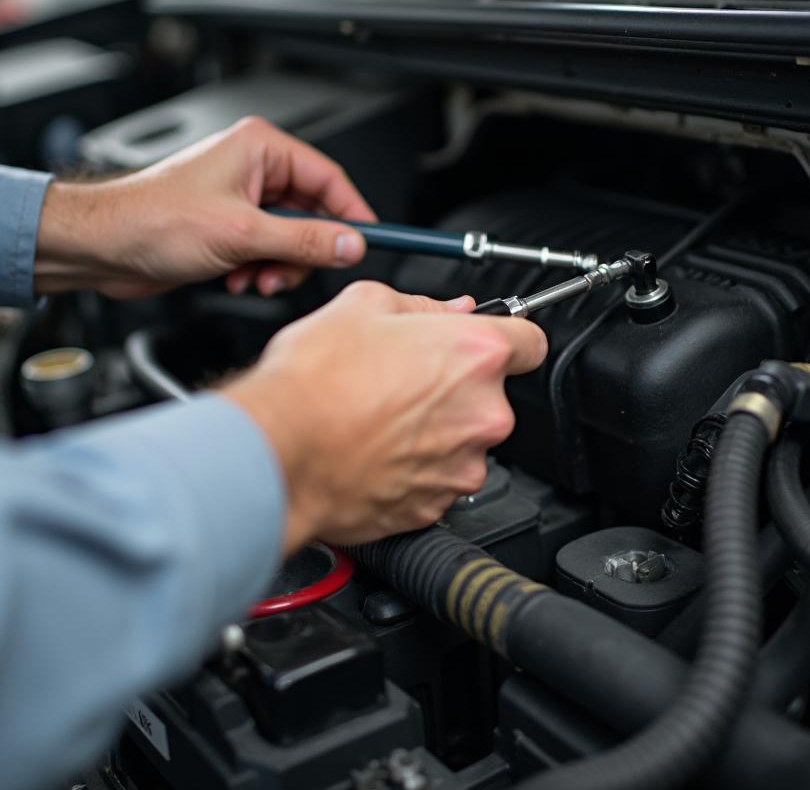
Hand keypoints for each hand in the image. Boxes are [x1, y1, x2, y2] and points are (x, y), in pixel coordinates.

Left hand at [34, 117, 376, 298]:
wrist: (101, 246)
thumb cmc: (151, 220)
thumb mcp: (243, 235)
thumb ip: (305, 241)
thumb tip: (350, 244)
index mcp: (260, 148)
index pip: (329, 178)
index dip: (353, 213)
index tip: (370, 241)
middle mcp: (253, 168)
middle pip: (312, 212)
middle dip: (304, 248)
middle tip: (295, 269)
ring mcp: (241, 198)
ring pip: (291, 236)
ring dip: (280, 264)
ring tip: (255, 276)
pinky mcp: (229, 226)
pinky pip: (268, 249)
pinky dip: (260, 268)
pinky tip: (237, 276)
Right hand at [222, 281, 547, 549]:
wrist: (276, 452)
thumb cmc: (312, 381)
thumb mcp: (364, 304)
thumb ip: (422, 305)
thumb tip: (448, 310)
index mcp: (475, 354)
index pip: (532, 342)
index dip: (508, 338)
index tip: (489, 344)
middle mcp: (482, 413)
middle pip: (492, 395)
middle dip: (457, 387)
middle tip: (406, 379)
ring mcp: (462, 465)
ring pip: (465, 439)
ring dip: (437, 429)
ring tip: (381, 417)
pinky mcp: (436, 505)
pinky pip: (439, 478)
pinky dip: (416, 467)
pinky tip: (376, 449)